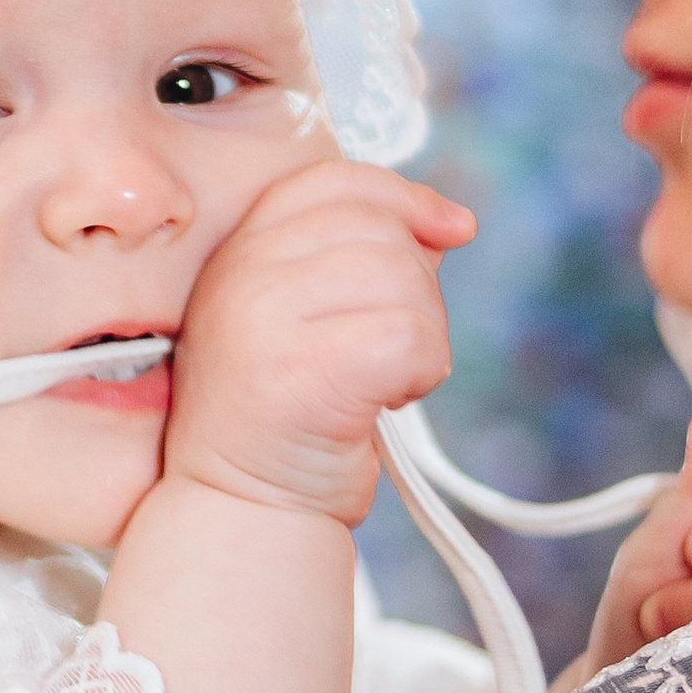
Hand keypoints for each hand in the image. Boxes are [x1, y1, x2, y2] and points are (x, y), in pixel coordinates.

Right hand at [163, 161, 474, 525]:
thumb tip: (442, 225)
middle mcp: (242, 276)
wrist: (239, 510)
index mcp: (238, 253)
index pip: (333, 182)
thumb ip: (352, 261)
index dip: (405, 196)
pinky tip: (388, 400)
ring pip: (405, 280)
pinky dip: (423, 373)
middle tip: (388, 351)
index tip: (453, 228)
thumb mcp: (298, 318)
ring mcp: (265, 320)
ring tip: (383, 379)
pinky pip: (412, 336)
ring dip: (422, 335)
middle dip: (417, 290)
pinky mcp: (305, 372)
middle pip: (382, 230)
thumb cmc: (282, 421)